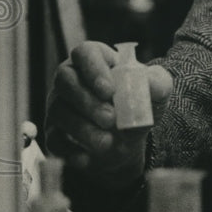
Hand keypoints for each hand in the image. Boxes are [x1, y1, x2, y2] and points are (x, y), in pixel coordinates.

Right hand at [45, 41, 173, 181]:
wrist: (130, 139)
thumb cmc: (139, 104)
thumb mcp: (156, 91)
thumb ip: (157, 83)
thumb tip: (149, 83)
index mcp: (96, 60)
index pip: (85, 53)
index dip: (93, 69)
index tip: (108, 90)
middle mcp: (71, 79)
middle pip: (65, 80)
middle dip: (87, 101)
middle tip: (110, 119)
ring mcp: (60, 105)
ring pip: (59, 112)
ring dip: (83, 129)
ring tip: (107, 142)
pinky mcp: (55, 132)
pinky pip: (54, 140)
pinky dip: (70, 151)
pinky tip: (88, 159)